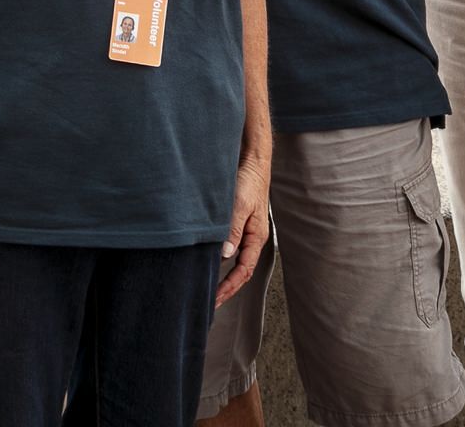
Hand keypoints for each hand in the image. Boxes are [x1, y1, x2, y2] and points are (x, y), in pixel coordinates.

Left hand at [217, 153, 272, 304]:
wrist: (252, 162)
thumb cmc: (249, 181)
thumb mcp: (240, 205)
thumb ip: (233, 230)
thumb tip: (226, 255)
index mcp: (256, 237)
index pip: (244, 270)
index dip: (230, 286)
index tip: (216, 298)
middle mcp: (251, 238)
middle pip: (241, 271)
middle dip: (227, 288)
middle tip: (211, 303)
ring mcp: (245, 232)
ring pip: (235, 261)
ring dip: (223, 276)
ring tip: (208, 289)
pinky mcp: (236, 225)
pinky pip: (229, 248)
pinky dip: (219, 260)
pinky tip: (208, 262)